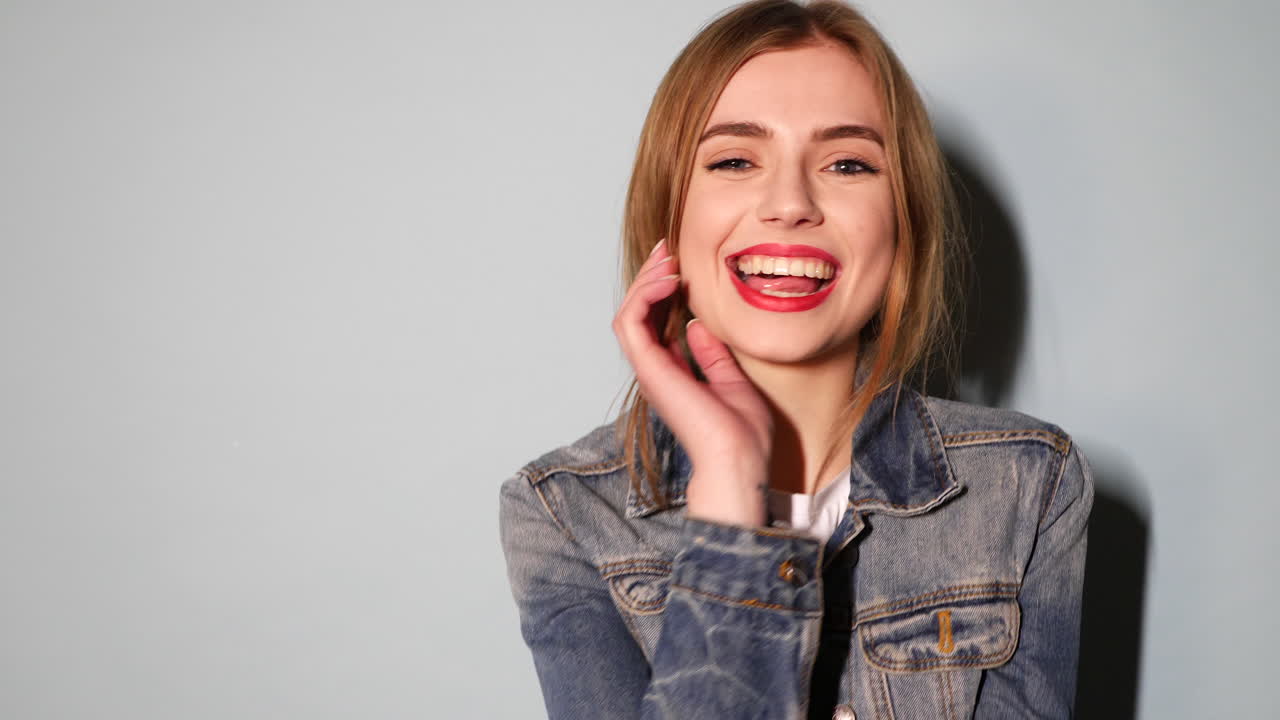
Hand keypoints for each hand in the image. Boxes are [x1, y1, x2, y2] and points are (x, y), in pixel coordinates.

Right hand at [611, 238, 773, 527]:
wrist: (740, 459)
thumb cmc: (742, 434)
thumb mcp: (732, 381)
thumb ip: (712, 355)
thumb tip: (698, 326)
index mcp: (672, 373)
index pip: (654, 322)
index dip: (661, 290)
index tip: (679, 264)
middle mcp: (655, 371)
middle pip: (637, 313)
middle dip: (650, 277)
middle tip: (669, 251)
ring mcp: (649, 371)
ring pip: (628, 314)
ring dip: (644, 282)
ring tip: (667, 261)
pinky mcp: (649, 370)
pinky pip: (631, 323)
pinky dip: (644, 296)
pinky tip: (667, 281)